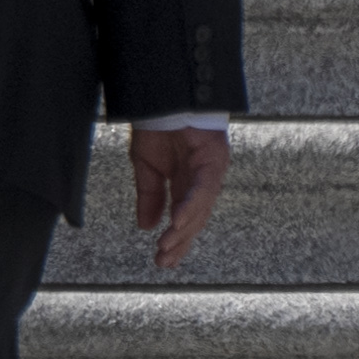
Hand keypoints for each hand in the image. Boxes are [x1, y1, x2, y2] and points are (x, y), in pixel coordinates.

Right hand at [131, 123, 229, 270]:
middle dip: (180, 241)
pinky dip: (190, 205)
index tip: (163, 260)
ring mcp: (212, 169)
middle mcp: (204, 180)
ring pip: (200, 207)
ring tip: (168, 247)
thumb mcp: (146, 166)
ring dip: (184, 229)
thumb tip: (146, 226)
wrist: (163, 96)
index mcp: (188, 182)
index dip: (176, 239)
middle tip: (164, 262)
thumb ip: (150, 196)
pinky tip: (178, 221)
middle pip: (195, 218)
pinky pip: (202, 187)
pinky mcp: (213, 157)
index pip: (184, 218)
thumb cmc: (157, 126)